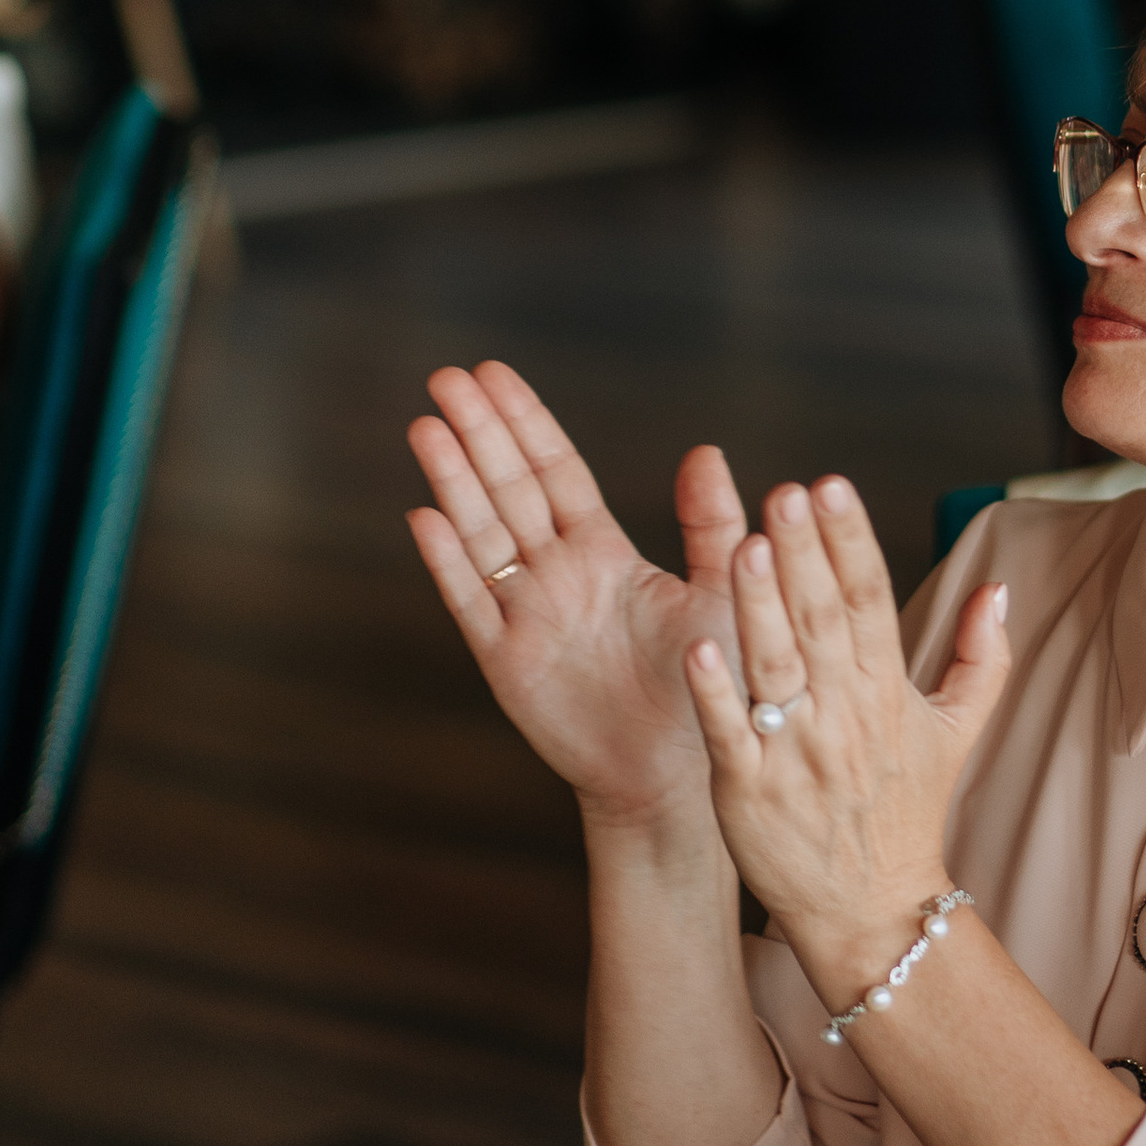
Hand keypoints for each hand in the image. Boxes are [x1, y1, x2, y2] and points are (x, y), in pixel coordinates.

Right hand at [407, 361, 748, 833]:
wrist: (679, 772)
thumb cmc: (707, 683)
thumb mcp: (723, 591)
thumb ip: (710, 523)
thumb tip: (705, 448)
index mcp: (602, 552)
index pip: (555, 470)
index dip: (524, 421)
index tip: (492, 372)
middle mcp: (556, 574)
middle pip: (508, 488)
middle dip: (478, 433)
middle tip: (446, 377)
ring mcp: (525, 614)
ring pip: (481, 533)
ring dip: (452, 480)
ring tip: (426, 426)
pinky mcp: (507, 661)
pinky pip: (471, 602)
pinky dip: (447, 562)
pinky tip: (423, 517)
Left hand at [682, 475, 1011, 1006]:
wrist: (873, 912)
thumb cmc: (908, 814)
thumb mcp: (957, 731)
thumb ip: (981, 655)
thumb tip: (1000, 586)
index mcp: (888, 693)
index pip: (872, 600)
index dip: (852, 541)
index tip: (833, 485)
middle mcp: (845, 716)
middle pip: (824, 621)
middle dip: (804, 553)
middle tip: (786, 491)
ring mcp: (795, 753)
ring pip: (777, 668)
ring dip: (760, 606)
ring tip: (745, 544)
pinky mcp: (748, 790)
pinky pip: (730, 734)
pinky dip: (714, 693)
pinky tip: (697, 646)